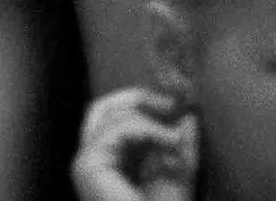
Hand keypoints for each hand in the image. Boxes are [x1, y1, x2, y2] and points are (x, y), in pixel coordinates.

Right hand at [72, 87, 197, 200]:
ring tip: (176, 138)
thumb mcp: (180, 177)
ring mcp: (87, 161)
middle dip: (137, 98)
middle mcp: (95, 158)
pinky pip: (115, 130)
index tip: (179, 105)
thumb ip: (181, 147)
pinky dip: (146, 128)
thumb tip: (188, 117)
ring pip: (108, 112)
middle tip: (171, 103)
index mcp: (113, 161)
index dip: (145, 103)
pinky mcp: (88, 164)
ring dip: (148, 117)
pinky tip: (169, 142)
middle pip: (103, 107)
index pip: (117, 116)